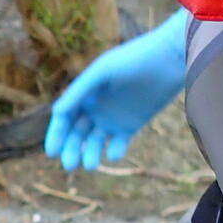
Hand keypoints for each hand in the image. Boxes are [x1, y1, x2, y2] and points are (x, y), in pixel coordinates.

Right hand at [44, 9, 186, 170]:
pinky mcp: (130, 125)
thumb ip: (78, 91)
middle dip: (70, 150)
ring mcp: (111, 118)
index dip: (56, 135)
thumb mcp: (102, 72)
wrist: (170, 58)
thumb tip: (56, 112)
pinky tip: (114, 152)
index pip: (64, 118)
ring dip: (90, 154)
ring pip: (94, 142)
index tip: (52, 152)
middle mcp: (94, 108)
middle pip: (76, 134)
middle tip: (69, 165)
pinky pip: (117, 144)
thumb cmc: (133, 59)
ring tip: (91, 165)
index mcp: (83, 94)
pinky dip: (114, 151)